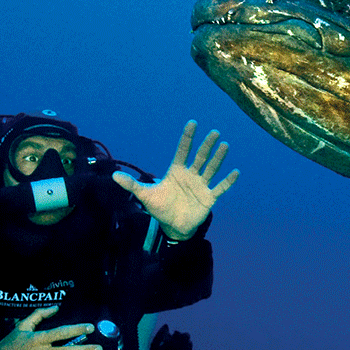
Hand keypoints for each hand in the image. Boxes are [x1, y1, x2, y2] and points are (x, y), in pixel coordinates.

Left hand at [112, 120, 238, 240]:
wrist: (172, 226)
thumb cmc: (160, 207)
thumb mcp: (145, 195)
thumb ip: (132, 185)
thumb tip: (113, 175)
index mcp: (176, 171)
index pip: (182, 150)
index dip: (187, 137)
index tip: (192, 123)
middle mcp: (191, 175)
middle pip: (200, 157)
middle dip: (206, 145)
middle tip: (213, 132)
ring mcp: (201, 185)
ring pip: (211, 169)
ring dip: (218, 158)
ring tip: (224, 145)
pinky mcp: (209, 198)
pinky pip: (220, 188)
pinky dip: (228, 181)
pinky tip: (236, 172)